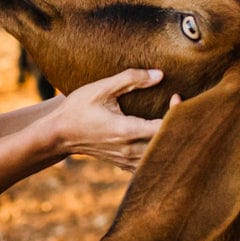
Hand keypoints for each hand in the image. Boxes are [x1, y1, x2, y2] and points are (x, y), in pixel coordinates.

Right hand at [50, 68, 169, 171]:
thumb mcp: (101, 89)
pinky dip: (160, 152)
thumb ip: (131, 79)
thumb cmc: (78, 108)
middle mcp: (130, 150)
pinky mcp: (124, 165)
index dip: (177, 112)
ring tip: (175, 122)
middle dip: (179, 126)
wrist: (58, 134)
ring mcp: (127, 161)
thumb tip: (159, 75)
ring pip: (161, 157)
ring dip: (171, 141)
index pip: (165, 127)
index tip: (176, 96)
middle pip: (168, 144)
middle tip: (181, 109)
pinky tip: (161, 139)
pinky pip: (150, 164)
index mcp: (127, 131)